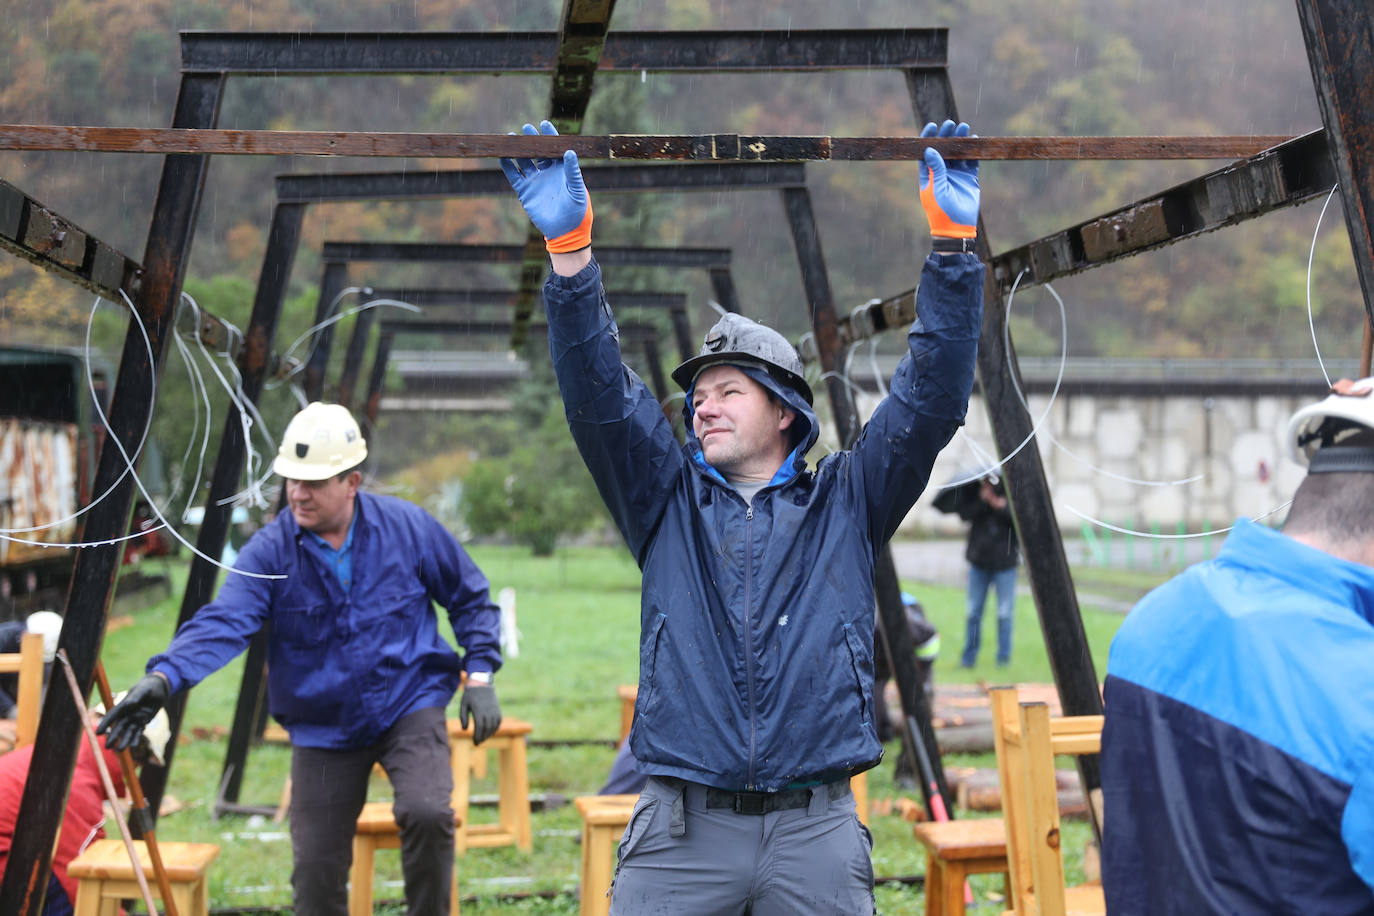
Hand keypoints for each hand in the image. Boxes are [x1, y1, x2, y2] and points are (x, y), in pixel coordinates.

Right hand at [97, 673, 168, 751]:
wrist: (159, 690)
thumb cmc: (149, 687)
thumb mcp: (144, 690)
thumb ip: (136, 696)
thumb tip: (129, 704)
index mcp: (124, 705)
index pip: (112, 715)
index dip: (105, 724)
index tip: (98, 733)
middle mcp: (127, 714)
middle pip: (119, 727)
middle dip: (113, 737)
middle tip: (107, 747)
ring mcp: (134, 719)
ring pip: (128, 731)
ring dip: (124, 740)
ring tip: (120, 750)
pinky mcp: (142, 722)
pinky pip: (138, 732)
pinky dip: (136, 738)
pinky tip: (134, 746)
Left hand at [459, 684, 500, 744]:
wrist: (482, 684)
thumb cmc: (470, 695)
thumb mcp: (463, 704)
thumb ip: (463, 717)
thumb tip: (464, 729)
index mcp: (478, 710)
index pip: (479, 727)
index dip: (477, 736)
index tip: (475, 742)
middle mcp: (488, 711)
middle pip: (487, 728)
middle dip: (482, 737)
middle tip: (478, 743)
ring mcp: (494, 710)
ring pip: (493, 726)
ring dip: (489, 734)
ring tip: (483, 739)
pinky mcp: (497, 709)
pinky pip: (498, 721)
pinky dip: (495, 728)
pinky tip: (490, 732)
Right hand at [500, 120, 592, 252]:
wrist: (566, 233)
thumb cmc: (578, 212)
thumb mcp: (578, 190)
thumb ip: (572, 171)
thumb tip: (569, 151)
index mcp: (562, 170)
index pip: (555, 149)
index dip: (550, 136)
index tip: (544, 123)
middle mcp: (548, 173)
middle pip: (538, 152)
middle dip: (532, 140)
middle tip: (526, 128)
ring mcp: (536, 182)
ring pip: (524, 161)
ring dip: (518, 150)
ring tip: (511, 137)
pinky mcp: (525, 192)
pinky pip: (514, 176)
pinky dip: (508, 166)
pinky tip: (502, 155)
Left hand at [919, 120, 978, 238]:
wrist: (957, 228)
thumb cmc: (940, 211)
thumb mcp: (936, 188)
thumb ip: (936, 169)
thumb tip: (930, 149)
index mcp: (928, 175)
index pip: (926, 153)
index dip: (928, 139)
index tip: (932, 126)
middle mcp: (941, 173)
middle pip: (943, 150)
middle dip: (947, 136)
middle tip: (951, 124)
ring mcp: (955, 175)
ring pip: (958, 153)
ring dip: (960, 141)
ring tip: (964, 128)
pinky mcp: (968, 178)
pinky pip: (971, 162)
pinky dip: (972, 152)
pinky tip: (974, 141)